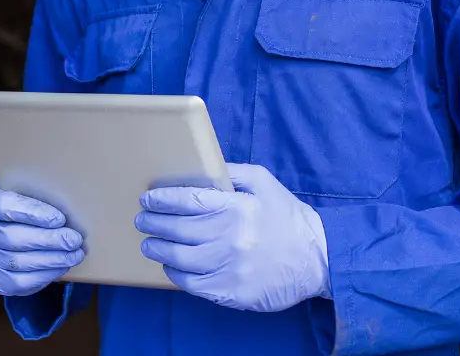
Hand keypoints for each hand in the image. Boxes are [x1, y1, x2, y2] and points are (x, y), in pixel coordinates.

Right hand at [0, 188, 85, 295]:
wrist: (3, 234)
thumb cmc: (20, 211)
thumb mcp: (21, 195)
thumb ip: (36, 198)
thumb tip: (69, 209)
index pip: (3, 206)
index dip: (32, 212)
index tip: (59, 218)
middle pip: (10, 238)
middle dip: (47, 240)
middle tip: (74, 239)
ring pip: (16, 262)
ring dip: (50, 260)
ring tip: (74, 254)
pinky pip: (18, 283)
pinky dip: (44, 275)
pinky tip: (62, 266)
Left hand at [135, 163, 328, 311]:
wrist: (318, 260)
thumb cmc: (288, 218)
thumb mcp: (264, 183)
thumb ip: (232, 173)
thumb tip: (202, 167)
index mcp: (236, 208)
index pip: (187, 201)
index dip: (162, 200)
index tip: (148, 198)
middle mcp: (229, 238)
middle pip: (177, 230)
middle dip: (153, 223)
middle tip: (141, 219)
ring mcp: (229, 268)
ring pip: (179, 259)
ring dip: (158, 249)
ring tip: (149, 243)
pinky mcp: (230, 292)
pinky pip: (192, 284)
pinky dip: (176, 274)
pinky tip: (170, 265)